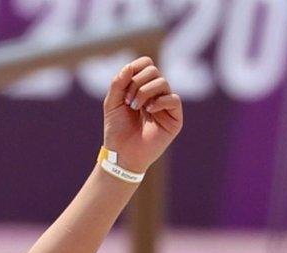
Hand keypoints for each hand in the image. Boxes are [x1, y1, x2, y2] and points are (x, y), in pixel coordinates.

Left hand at [102, 57, 182, 172]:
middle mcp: (156, 94)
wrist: (121, 154)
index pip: (146, 64)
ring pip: (163, 82)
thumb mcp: (112, 103)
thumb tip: (129, 67)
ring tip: (134, 107)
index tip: (123, 85)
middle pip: (154, 70)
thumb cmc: (116, 130)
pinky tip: (148, 110)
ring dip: (144, 92)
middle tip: (127, 101)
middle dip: (136, 82)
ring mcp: (166, 105)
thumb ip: (118, 83)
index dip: (135, 68)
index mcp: (142, 87)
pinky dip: (159, 101)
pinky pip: (174, 99)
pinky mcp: (174, 118)